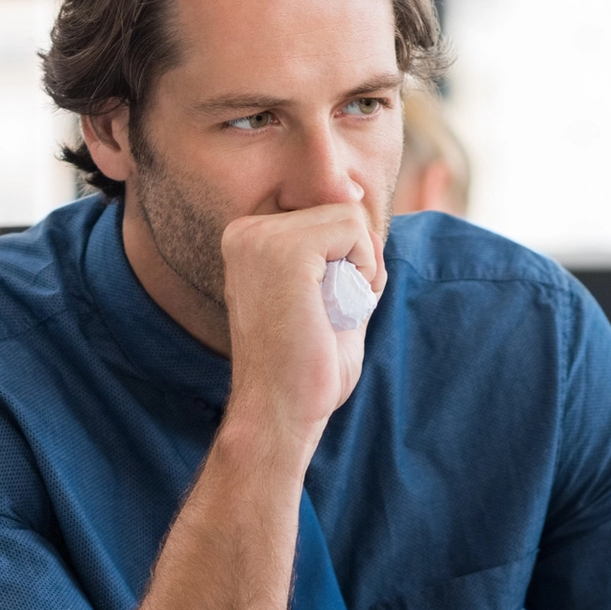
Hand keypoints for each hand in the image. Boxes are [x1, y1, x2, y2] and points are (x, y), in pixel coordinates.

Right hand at [219, 203, 383, 445]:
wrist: (279, 412)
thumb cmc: (304, 366)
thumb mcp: (328, 292)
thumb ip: (342, 250)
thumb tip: (358, 197)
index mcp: (247, 239)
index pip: (324, 216)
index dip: (344, 259)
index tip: (321, 305)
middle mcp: (246, 230)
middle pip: (339, 211)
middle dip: (355, 262)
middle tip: (327, 314)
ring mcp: (261, 238)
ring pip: (349, 217)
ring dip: (360, 268)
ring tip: (328, 312)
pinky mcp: (285, 250)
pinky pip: (354, 230)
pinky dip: (365, 269)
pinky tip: (338, 306)